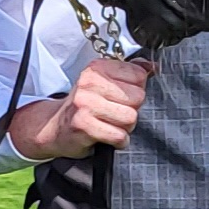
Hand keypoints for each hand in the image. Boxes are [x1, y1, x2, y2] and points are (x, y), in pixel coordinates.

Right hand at [6, 56, 147, 160]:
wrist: (54, 128)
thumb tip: (153, 66)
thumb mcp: (103, 83)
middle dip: (131, 110)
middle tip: (114, 114)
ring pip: (130, 118)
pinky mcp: (84, 126)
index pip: (138, 75)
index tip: (120, 97)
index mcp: (97, 68)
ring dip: (125, 127)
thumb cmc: (85, 106)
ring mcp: (85, 105)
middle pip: (137, 97)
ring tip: (110, 125)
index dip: (135, 90)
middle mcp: (89, 83)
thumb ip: (129, 72)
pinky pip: (119, 136)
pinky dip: (118, 141)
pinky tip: (107, 137)